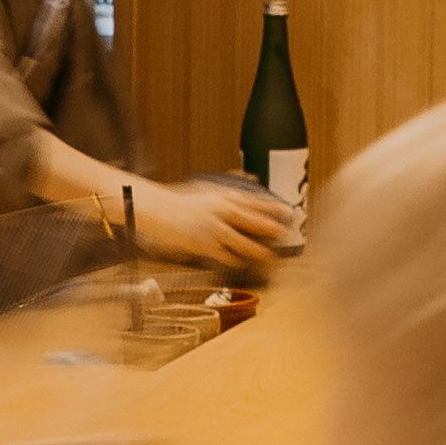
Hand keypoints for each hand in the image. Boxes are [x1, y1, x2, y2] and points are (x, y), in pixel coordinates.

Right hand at [128, 175, 291, 277]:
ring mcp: (214, 229)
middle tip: (285, 233)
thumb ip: (226, 194)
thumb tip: (248, 183)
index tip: (287, 211)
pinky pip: (226, 255)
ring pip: (243, 242)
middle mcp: (222, 211)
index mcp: (223, 197)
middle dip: (271, 228)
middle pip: (253, 221)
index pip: (254, 202)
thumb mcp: (205, 192)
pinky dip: (235, 259)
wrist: (158, 210)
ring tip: (271, 256)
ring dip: (258, 250)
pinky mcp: (205, 244)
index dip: (272, 208)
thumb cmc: (179, 202)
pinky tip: (241, 262)